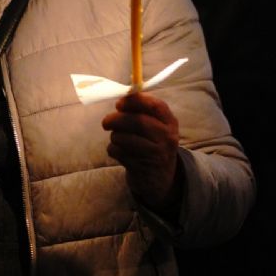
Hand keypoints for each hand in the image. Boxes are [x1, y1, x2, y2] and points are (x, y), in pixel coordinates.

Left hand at [102, 91, 181, 213]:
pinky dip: (112, 150)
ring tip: (116, 139)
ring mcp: (156, 154)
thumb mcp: (155, 127)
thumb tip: (121, 96)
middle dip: (117, 119)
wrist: (159, 179)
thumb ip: (142, 111)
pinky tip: (118, 152)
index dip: (135, 101)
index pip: (156, 106)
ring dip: (114, 136)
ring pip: (125, 138)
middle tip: (106, 122)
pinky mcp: (142, 167)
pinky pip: (119, 152)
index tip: (119, 103)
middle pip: (138, 121)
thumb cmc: (152, 145)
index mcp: (170, 123)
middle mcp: (167, 137)